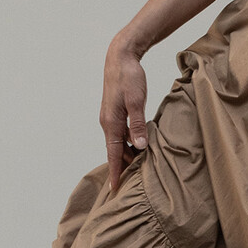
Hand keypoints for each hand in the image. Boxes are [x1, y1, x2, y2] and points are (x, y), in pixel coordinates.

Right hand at [101, 35, 149, 191]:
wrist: (120, 57)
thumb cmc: (129, 77)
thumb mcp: (136, 100)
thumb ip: (138, 124)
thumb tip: (139, 146)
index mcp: (111, 122)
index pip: (113, 154)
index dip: (116, 172)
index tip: (115, 190)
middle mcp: (108, 123)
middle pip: (116, 151)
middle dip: (123, 167)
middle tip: (134, 185)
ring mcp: (111, 118)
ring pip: (119, 143)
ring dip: (127, 156)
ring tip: (139, 170)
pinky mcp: (117, 112)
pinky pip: (121, 134)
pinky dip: (129, 144)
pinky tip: (139, 148)